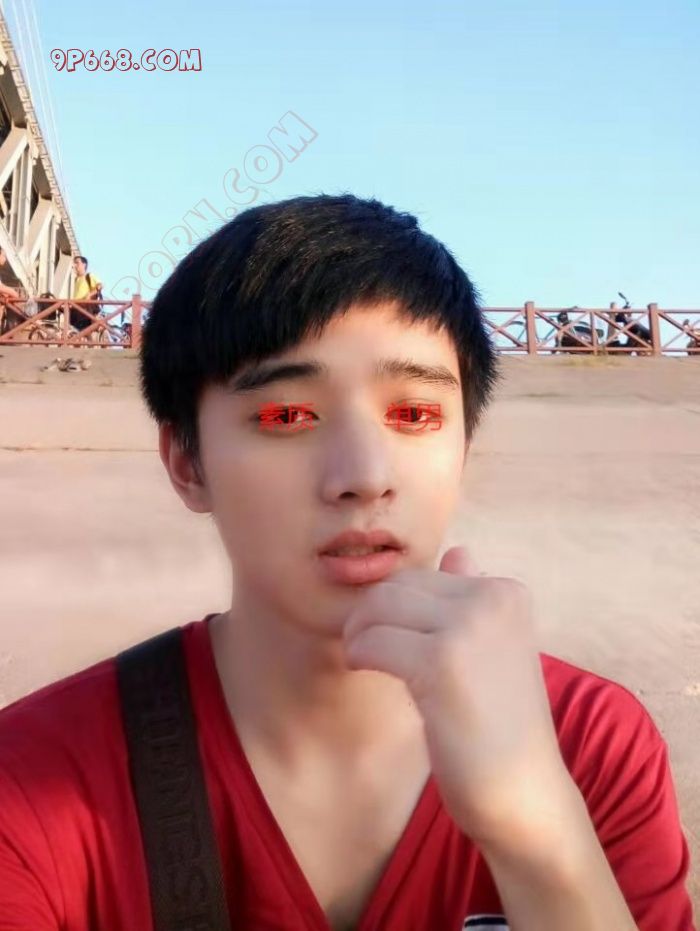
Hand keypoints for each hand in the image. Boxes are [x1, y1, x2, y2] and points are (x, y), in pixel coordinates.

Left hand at [342, 546, 576, 849]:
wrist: (524, 792)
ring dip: (358, 631)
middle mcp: (493, 598)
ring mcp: (469, 627)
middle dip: (370, 613)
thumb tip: (459, 552)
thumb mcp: (496, 648)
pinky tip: (362, 669)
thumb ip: (473, 598)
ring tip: (360, 657)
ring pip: (381, 605)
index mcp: (507, 591)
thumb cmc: (501, 723)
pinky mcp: (441, 662)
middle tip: (362, 646)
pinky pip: (374, 641)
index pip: (423, 575)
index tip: (387, 636)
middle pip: (398, 584)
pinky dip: (358, 654)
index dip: (394, 606)